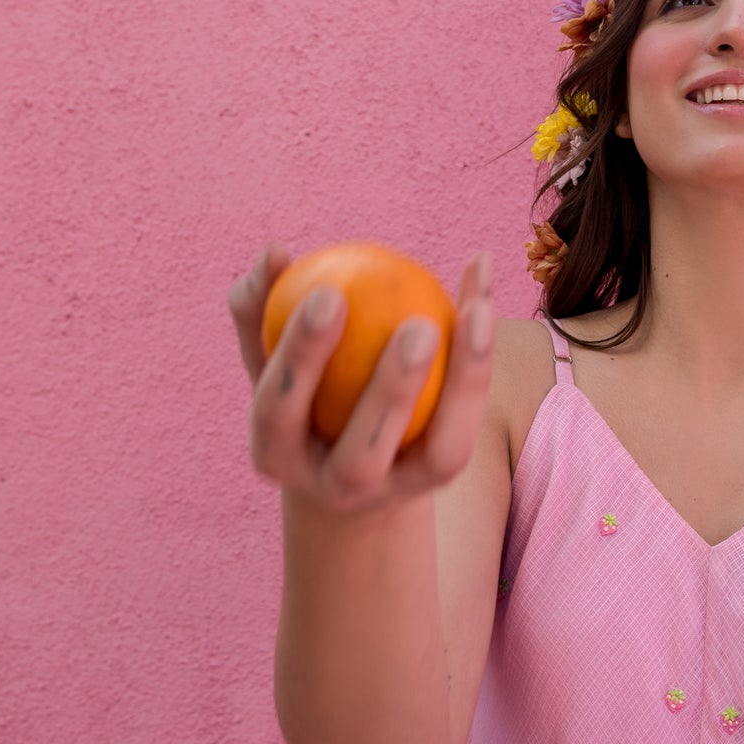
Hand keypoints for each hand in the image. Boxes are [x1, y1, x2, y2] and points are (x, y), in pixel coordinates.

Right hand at [227, 244, 495, 513]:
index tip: (328, 292)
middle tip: (417, 323)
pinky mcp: (439, 481)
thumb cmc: (299, 393)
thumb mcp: (270, 358)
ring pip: (437, 451)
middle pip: (362, 452)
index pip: (280, 408)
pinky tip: (482, 300)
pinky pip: (468, 424)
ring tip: (476, 313)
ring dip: (462, 383)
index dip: (301, 356)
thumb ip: (260, 309)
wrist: (343, 466)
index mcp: (275, 455)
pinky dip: (482, 364)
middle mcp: (335, 488)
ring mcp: (394, 492)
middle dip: (391, 391)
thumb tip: (273, 252)